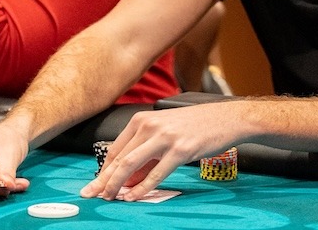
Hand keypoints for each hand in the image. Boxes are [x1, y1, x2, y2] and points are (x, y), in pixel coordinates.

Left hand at [80, 103, 238, 201]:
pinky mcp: (180, 150)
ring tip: (110, 198)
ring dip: (116, 185)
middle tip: (92, 195)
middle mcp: (150, 126)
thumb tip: (128, 179)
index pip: (115, 149)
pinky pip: (155, 174)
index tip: (94, 185)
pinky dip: (141, 188)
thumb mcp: (165, 132)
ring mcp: (164, 137)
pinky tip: (133, 197)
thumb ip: (146, 154)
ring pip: (130, 164)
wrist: (226, 118)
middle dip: (103, 181)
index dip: (103, 170)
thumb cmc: (197, 125)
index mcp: (143, 119)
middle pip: (119, 158)